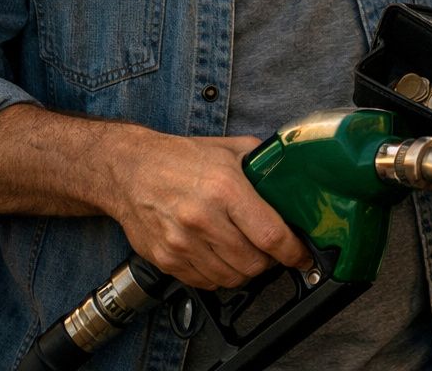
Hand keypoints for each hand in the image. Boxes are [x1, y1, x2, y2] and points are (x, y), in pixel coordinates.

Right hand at [105, 131, 310, 289]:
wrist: (129, 170)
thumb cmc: (181, 158)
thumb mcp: (230, 149)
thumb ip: (263, 165)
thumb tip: (292, 180)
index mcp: (225, 189)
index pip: (271, 235)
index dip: (293, 252)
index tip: (302, 256)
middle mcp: (203, 219)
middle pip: (253, 263)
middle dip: (269, 261)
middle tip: (269, 249)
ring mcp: (181, 243)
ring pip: (230, 278)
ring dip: (244, 270)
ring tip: (244, 252)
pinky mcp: (166, 259)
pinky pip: (205, 282)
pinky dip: (219, 275)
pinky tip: (219, 255)